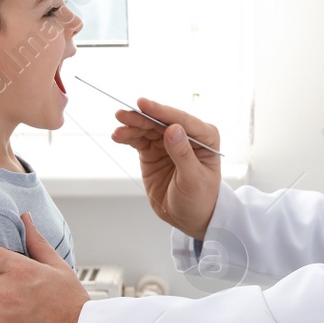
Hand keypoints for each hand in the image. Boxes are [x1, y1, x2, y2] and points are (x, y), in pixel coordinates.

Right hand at [110, 98, 221, 237]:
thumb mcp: (193, 180)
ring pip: (148, 128)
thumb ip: (183, 154)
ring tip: (118, 130)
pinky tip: (118, 136)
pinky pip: (139, 139)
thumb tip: (173, 129)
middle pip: (161, 121)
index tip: (144, 105)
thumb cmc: (200, 199)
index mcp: (205, 138)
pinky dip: (128, 136)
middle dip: (142, 117)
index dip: (161, 111)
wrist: (188, 217)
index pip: (181, 120)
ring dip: (132, 126)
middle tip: (123, 115)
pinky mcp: (153, 151)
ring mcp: (168, 142)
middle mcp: (186, 135)